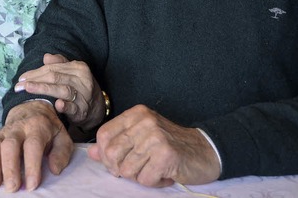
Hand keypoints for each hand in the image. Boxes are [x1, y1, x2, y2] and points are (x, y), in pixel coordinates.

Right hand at [0, 100, 72, 191]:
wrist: (31, 107)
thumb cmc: (48, 128)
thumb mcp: (62, 137)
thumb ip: (61, 153)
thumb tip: (54, 169)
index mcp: (37, 126)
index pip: (33, 145)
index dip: (32, 166)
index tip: (32, 185)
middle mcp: (18, 127)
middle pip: (10, 145)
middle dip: (9, 168)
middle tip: (12, 188)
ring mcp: (3, 131)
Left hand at [14, 53, 104, 129]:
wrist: (96, 108)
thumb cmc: (79, 87)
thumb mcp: (72, 72)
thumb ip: (59, 63)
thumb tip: (46, 57)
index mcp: (78, 67)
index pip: (53, 68)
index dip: (35, 72)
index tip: (21, 78)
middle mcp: (82, 79)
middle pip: (55, 77)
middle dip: (35, 81)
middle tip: (19, 86)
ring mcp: (84, 96)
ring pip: (62, 90)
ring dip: (43, 89)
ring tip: (28, 90)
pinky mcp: (83, 111)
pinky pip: (73, 107)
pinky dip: (65, 106)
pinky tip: (56, 105)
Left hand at [87, 105, 221, 186]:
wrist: (206, 151)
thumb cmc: (170, 144)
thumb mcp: (141, 137)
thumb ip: (116, 143)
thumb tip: (91, 153)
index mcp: (135, 114)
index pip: (103, 135)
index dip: (104, 154)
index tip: (115, 164)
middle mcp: (144, 122)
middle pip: (112, 153)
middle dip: (120, 169)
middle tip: (136, 171)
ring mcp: (155, 137)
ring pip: (127, 169)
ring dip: (139, 177)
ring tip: (153, 170)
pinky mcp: (166, 155)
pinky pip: (145, 179)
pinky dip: (153, 182)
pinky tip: (164, 174)